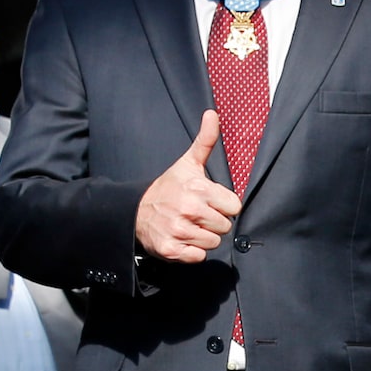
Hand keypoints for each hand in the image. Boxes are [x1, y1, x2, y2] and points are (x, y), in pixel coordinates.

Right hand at [135, 111, 242, 262]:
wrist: (136, 210)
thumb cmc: (169, 187)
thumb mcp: (187, 163)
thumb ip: (205, 141)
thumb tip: (213, 114)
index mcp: (198, 189)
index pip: (234, 207)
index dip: (223, 206)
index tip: (210, 202)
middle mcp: (189, 210)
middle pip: (225, 227)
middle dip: (214, 222)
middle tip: (197, 214)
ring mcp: (179, 231)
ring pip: (213, 243)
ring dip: (203, 237)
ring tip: (189, 225)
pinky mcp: (171, 250)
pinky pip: (198, 257)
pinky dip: (192, 252)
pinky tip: (183, 239)